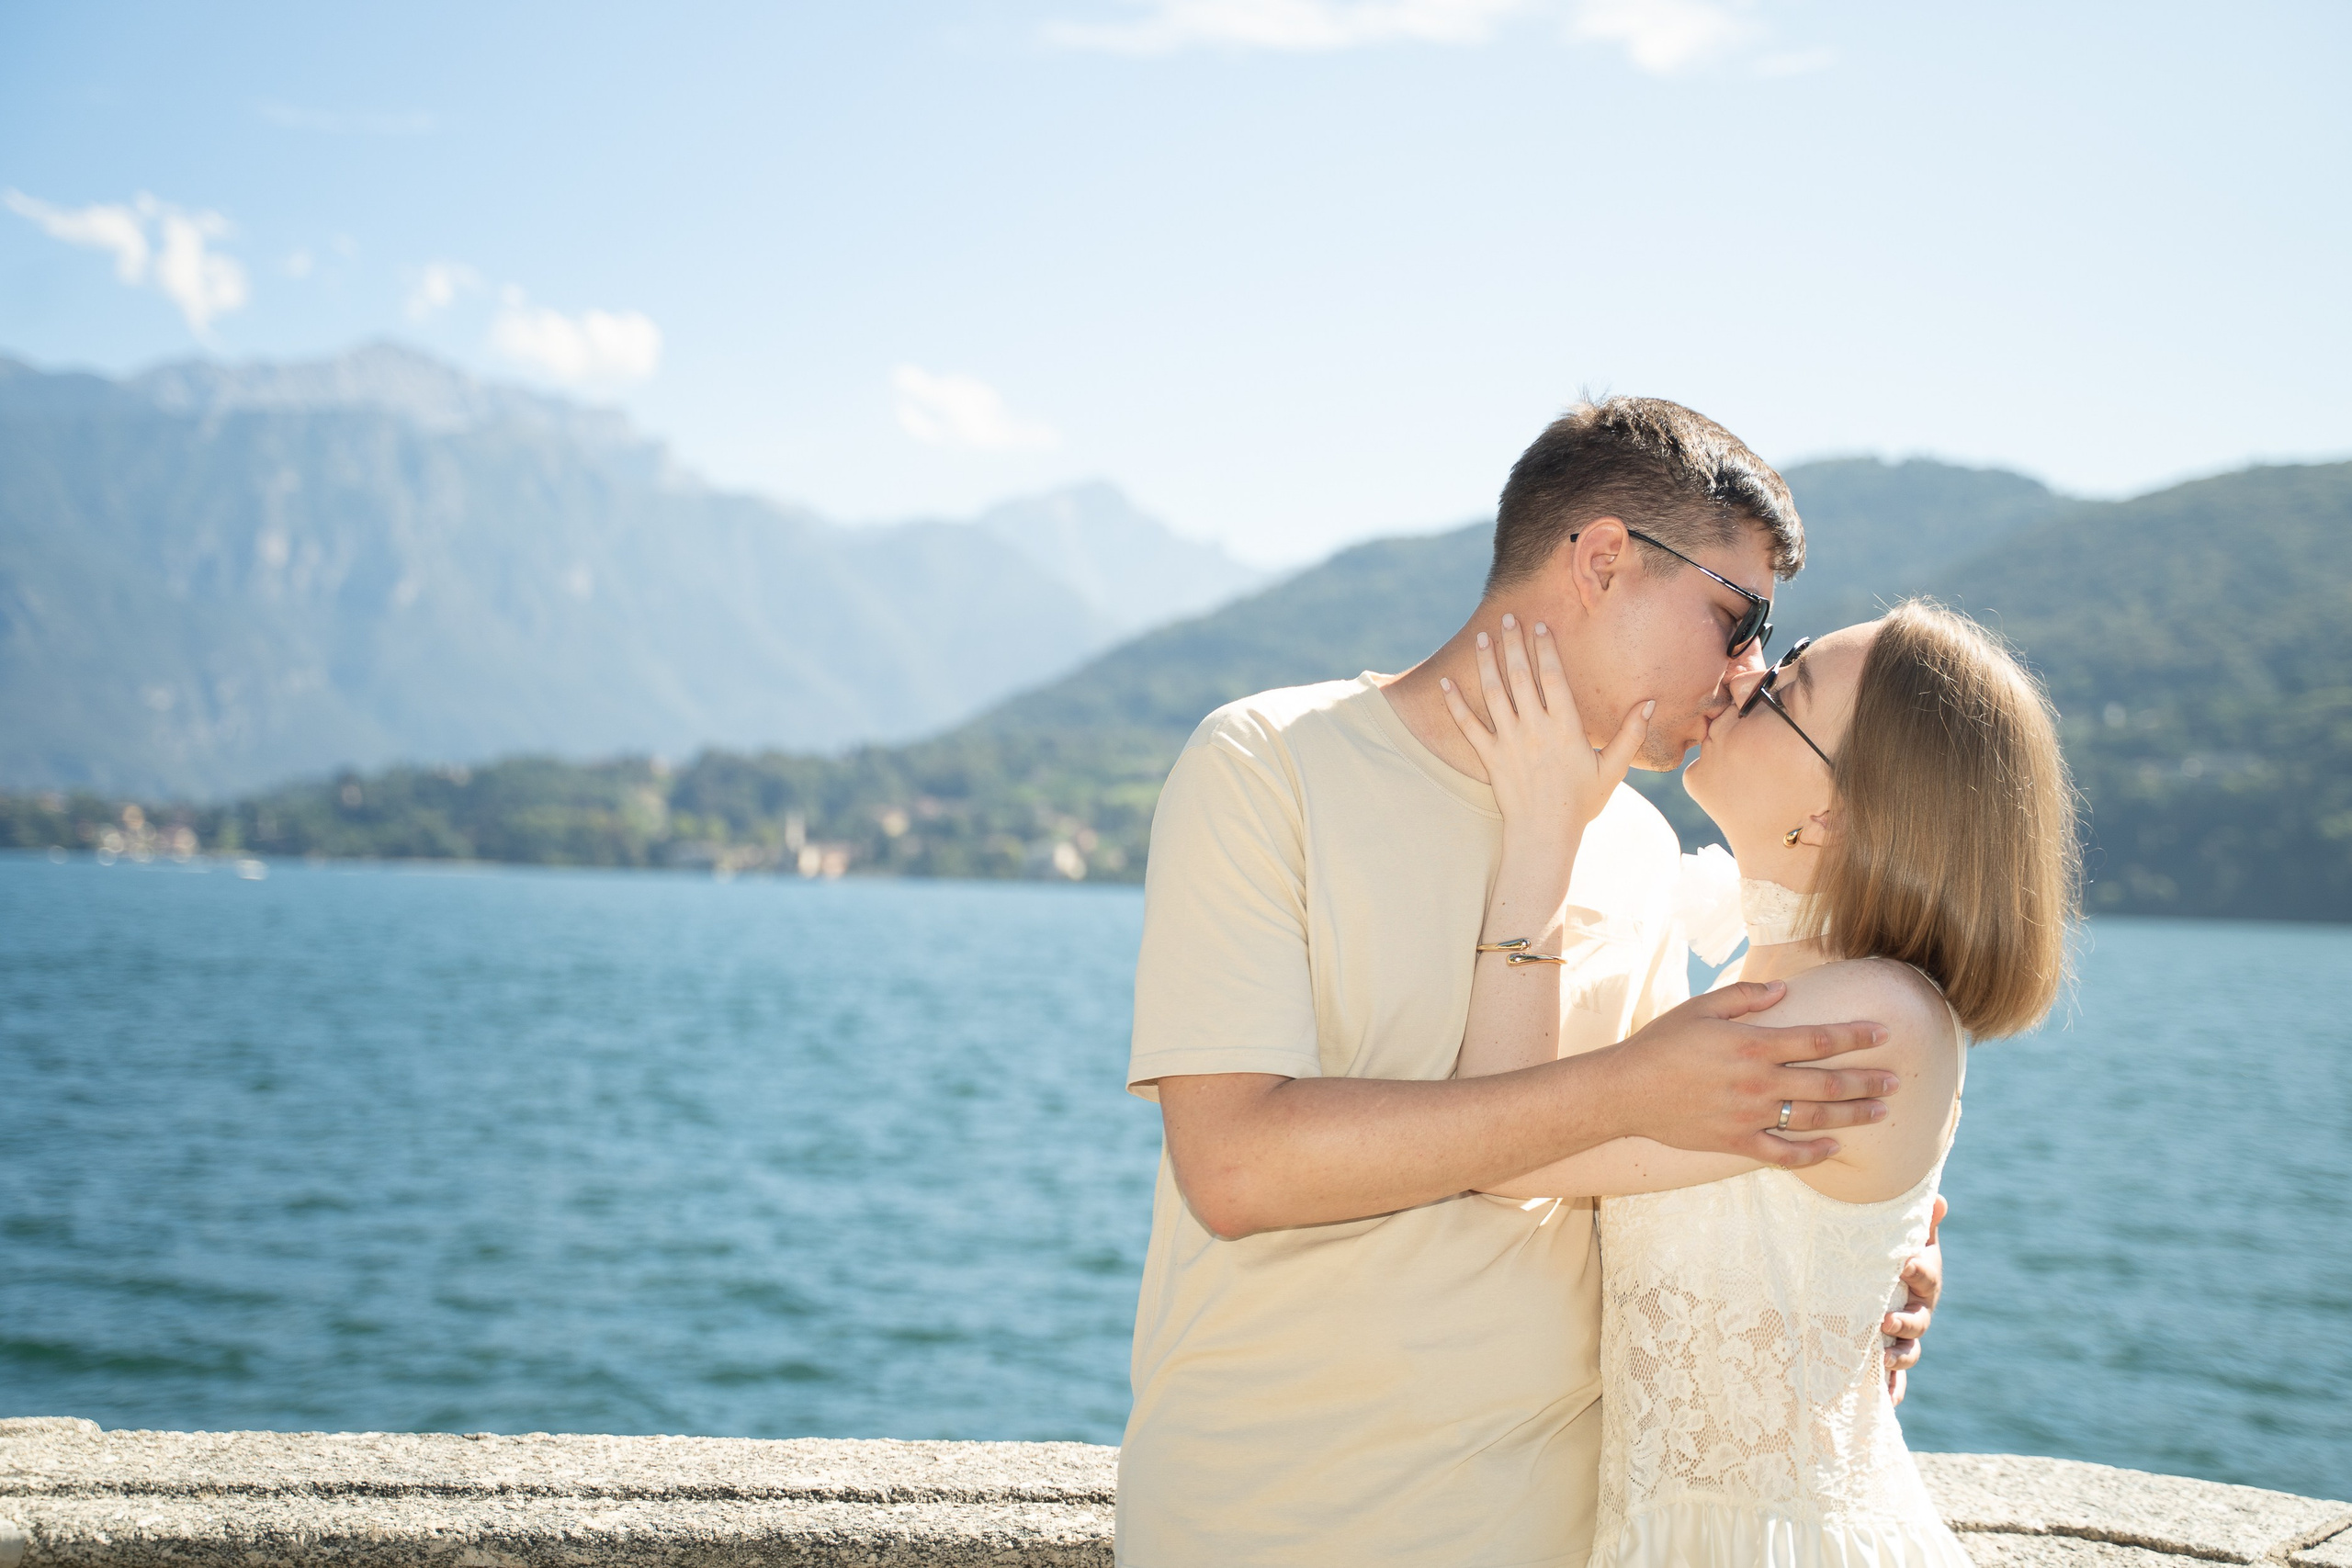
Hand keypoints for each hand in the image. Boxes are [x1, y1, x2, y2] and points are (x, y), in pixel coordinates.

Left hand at [1439, 615, 1650, 846]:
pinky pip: (1468, 726)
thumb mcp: (1613, 769)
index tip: (1540, 625)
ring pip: (1493, 694)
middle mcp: (1535, 729)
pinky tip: (1445, 683)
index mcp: (1565, 728)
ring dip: (1486, 663)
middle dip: (1513, 644)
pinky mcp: (1489, 757)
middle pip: (1521, 677)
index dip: (1546, 649)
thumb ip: (1630, 734)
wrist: (1545, 834)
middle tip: (1507, 618)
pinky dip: (1455, 704)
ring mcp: (1509, 742)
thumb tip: (1649, 703)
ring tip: (1480, 637)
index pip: (1554, 678)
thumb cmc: (1581, 802)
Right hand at [1608, 982, 1896, 1166]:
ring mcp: (1750, 1115)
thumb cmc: (1662, 1043)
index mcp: (1753, 1043)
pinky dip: (1812, 1152)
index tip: (1883, 1033)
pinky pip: (1783, 1153)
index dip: (1854, 1035)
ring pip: (1814, 1117)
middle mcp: (1758, 1081)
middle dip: (1866, 1079)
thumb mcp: (1701, 1007)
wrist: (1626, 1090)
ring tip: (1881, 1112)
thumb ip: (1745, 996)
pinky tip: (1834, 1147)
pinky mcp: (1736, 1141)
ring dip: (1853, 1115)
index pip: (1818, 1038)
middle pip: (1827, 1081)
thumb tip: (1784, 990)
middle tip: (1896, 1080)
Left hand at [1885, 1194, 1944, 1403]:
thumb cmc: (1895, 1252)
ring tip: (1882, 1360)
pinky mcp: (1890, 1355)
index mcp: (1923, 1281)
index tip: (1902, 1264)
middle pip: (1917, 1321)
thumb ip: (1920, 1222)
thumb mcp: (1906, 1237)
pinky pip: (1895, 1378)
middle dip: (1903, 1322)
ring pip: (1908, 1351)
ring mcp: (1905, 1337)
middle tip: (1884, 1320)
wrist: (1882, 1278)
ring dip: (1898, 1358)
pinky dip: (1892, 1390)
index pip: (1924, 1275)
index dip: (1917, 1270)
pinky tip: (1887, 1401)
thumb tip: (1938, 1198)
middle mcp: (1918, 1312)